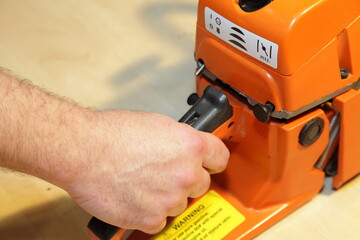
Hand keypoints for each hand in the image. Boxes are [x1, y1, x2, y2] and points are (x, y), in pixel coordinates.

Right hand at [64, 110, 228, 233]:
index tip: (208, 165)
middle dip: (185, 180)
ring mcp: (170, 199)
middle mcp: (185, 173)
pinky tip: (135, 197)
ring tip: (143, 184)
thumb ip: (179, 140)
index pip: (220, 157)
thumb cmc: (111, 134)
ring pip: (180, 204)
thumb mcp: (156, 124)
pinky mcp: (151, 219)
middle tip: (164, 174)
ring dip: (166, 198)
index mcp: (190, 146)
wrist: (83, 151)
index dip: (212, 161)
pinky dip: (149, 213)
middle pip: (201, 184)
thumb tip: (187, 150)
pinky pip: (161, 220)